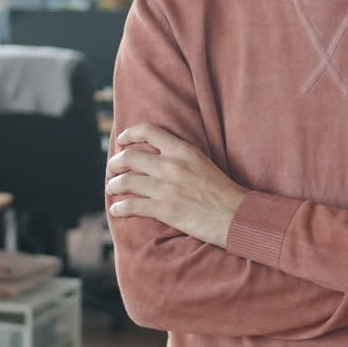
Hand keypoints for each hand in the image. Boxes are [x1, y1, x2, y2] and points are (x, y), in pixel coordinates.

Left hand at [105, 123, 248, 247]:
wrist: (235, 215)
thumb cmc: (222, 191)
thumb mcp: (202, 162)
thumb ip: (180, 156)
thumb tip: (159, 156)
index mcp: (183, 150)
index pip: (148, 131)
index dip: (129, 133)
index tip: (122, 140)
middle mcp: (171, 165)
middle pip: (129, 156)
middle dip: (115, 163)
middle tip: (113, 168)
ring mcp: (166, 187)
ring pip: (125, 181)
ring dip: (114, 185)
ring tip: (112, 188)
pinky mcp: (163, 209)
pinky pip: (131, 205)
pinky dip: (120, 208)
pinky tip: (117, 209)